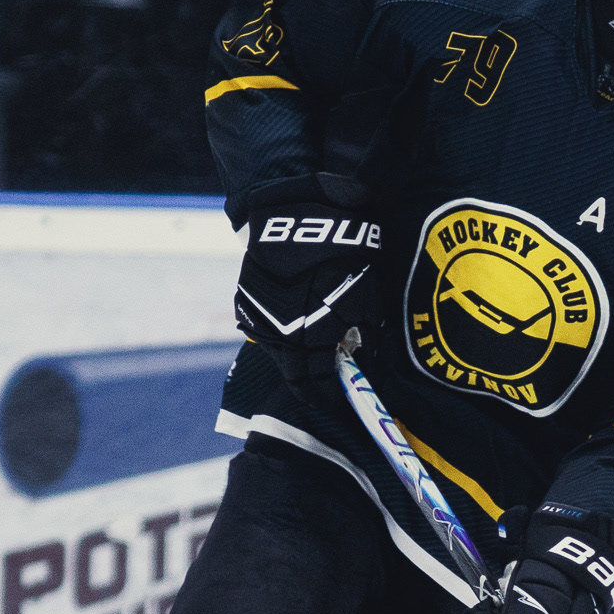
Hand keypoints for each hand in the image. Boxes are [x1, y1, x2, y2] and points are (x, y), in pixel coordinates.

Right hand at [234, 175, 385, 396]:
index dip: (327, 396)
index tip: (336, 400)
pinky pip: (266, 330)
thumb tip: (366, 360)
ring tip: (311, 356)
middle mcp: (281, 337)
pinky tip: (294, 327)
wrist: (295, 213)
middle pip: (294, 375)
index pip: (317, 385)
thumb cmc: (342, 253)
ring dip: (294, 358)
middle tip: (321, 387)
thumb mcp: (366, 295)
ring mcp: (260, 320)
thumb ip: (366, 335)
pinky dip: (281, 334)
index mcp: (312, 340)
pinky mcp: (246, 303)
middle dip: (309, 384)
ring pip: (279, 353)